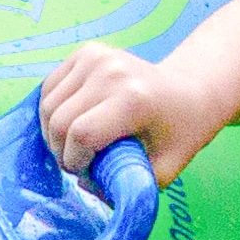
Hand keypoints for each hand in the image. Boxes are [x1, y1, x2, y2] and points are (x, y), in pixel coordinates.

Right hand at [35, 40, 220, 180]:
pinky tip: (72, 121)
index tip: (86, 172)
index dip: (75, 162)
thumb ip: (125, 187)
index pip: (81, 135)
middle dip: (61, 151)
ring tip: (75, 144)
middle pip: (59, 121)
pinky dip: (53, 110)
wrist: (191, 91)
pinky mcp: (86, 52)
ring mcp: (96, 57)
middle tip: (78, 162)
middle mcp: (111, 72)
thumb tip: (85, 185)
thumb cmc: (179, 134)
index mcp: (133, 100)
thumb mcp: (164, 171)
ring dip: (53, 132)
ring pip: (48, 104)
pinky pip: (50, 87)